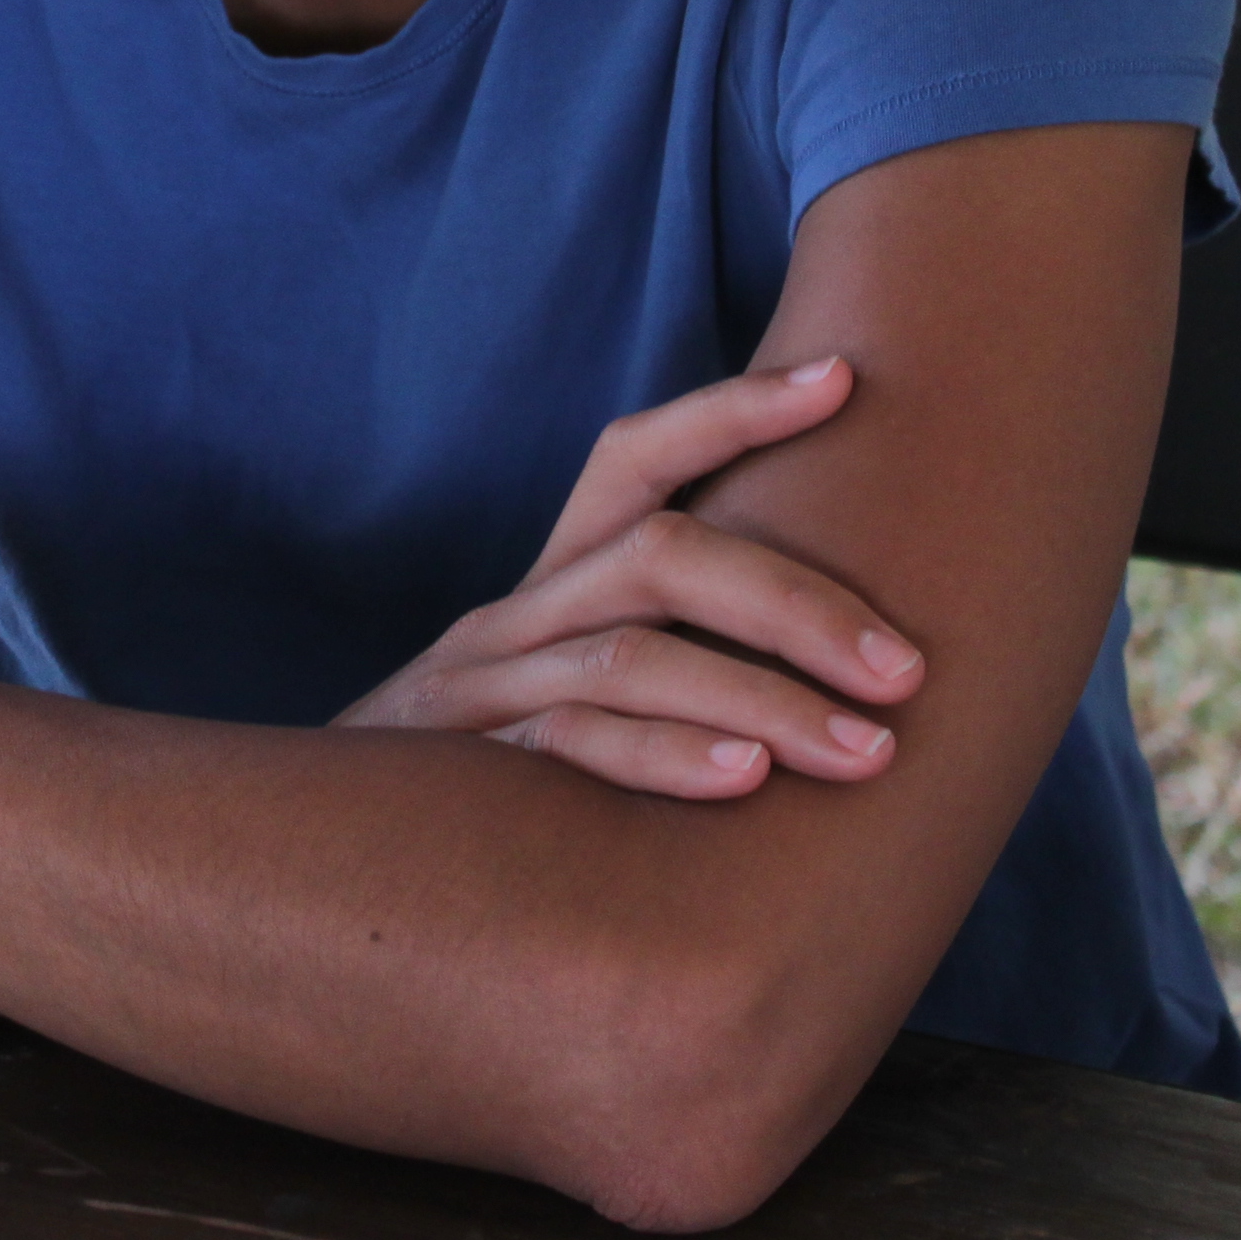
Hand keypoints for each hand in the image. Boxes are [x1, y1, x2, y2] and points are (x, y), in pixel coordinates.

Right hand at [334, 356, 923, 800]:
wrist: (332, 863)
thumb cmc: (501, 782)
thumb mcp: (573, 696)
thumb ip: (671, 663)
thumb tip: (844, 661)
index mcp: (554, 582)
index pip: (636, 457)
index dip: (733, 411)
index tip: (844, 377)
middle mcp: (519, 615)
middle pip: (661, 554)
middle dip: (795, 604)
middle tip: (908, 672)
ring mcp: (485, 688)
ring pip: (632, 657)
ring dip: (763, 697)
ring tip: (868, 750)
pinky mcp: (462, 769)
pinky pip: (571, 745)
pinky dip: (664, 757)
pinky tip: (747, 781)